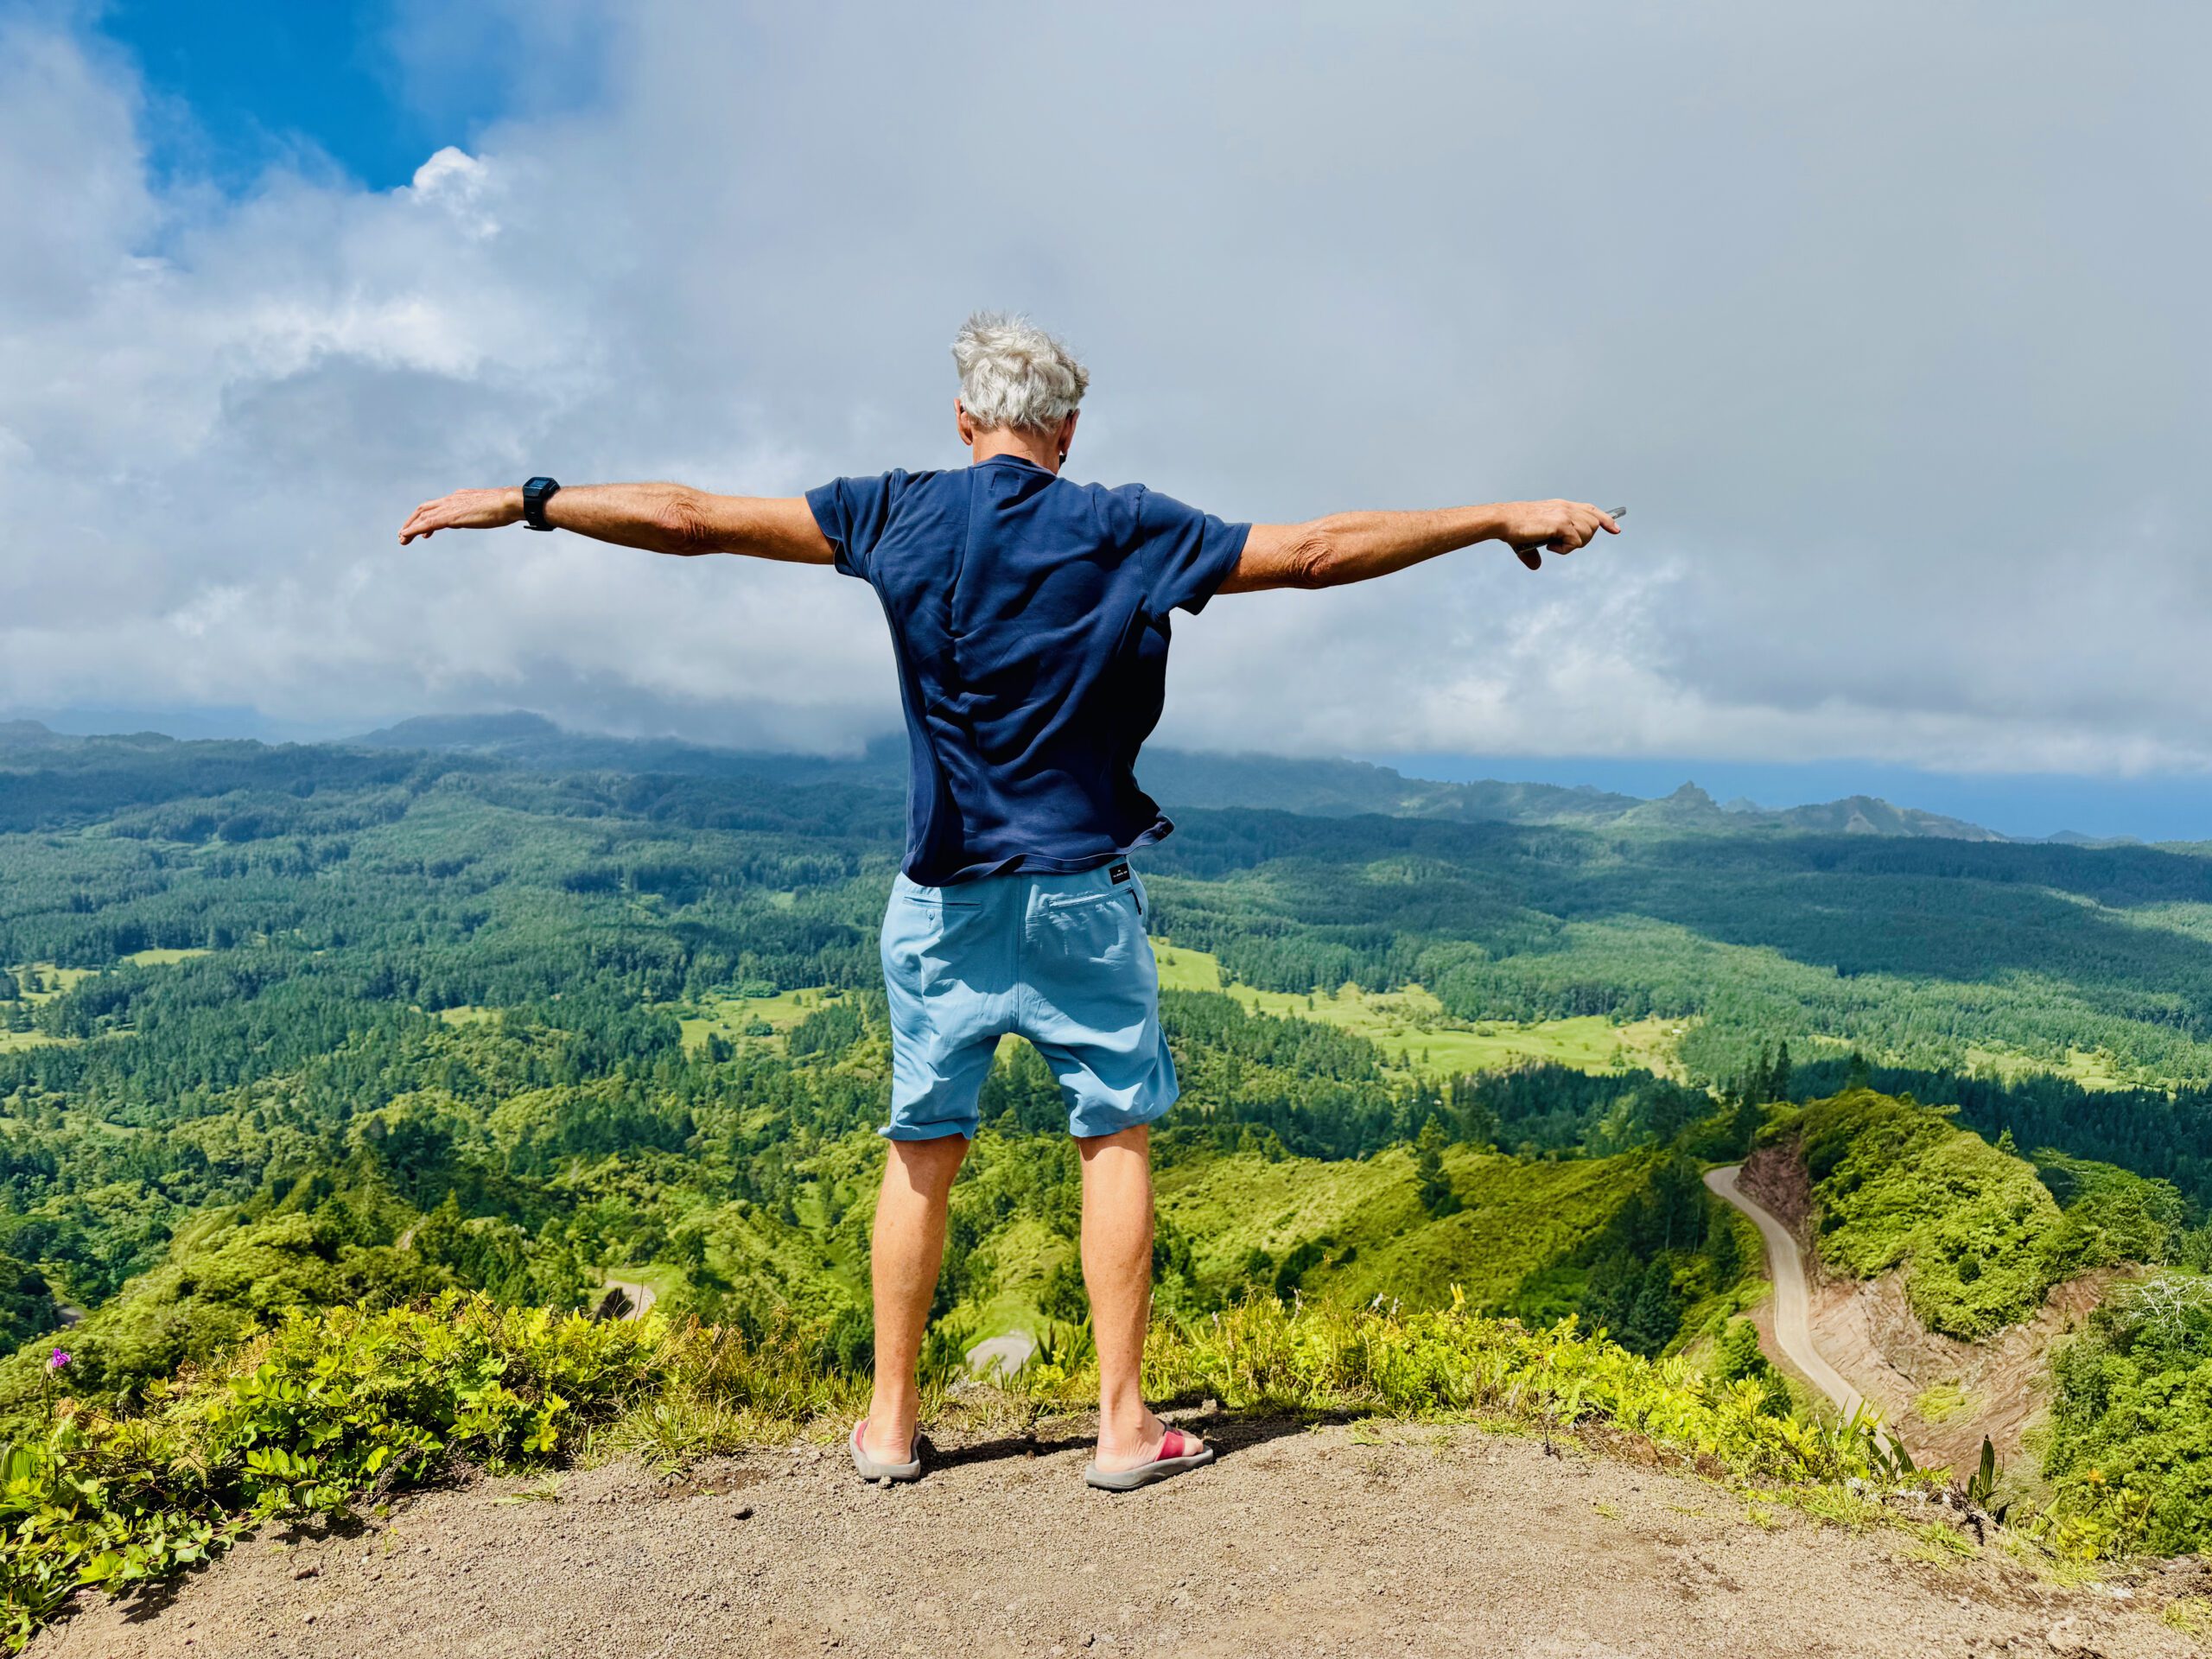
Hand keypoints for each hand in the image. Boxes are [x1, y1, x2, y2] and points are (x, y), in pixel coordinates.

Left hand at [398, 488, 523, 543]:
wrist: (509, 502)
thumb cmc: (505, 507)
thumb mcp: (487, 509)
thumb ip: (476, 512)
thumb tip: (474, 517)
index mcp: (460, 496)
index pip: (437, 505)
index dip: (427, 516)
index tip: (424, 530)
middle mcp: (451, 499)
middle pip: (424, 508)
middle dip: (412, 521)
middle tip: (405, 533)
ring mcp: (450, 507)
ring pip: (422, 516)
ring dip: (409, 527)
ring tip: (402, 539)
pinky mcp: (449, 516)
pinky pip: (426, 523)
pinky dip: (413, 529)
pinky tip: (405, 536)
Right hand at [1498, 500, 1620, 570]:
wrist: (1504, 520)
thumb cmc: (1513, 527)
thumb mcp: (1529, 538)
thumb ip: (1534, 553)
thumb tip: (1536, 566)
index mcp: (1562, 506)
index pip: (1592, 510)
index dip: (1606, 520)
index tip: (1616, 530)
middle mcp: (1567, 508)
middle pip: (1594, 524)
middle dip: (1585, 539)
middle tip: (1563, 544)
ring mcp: (1565, 515)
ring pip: (1588, 533)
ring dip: (1575, 545)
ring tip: (1554, 545)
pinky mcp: (1561, 524)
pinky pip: (1576, 542)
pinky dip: (1565, 550)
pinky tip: (1550, 547)